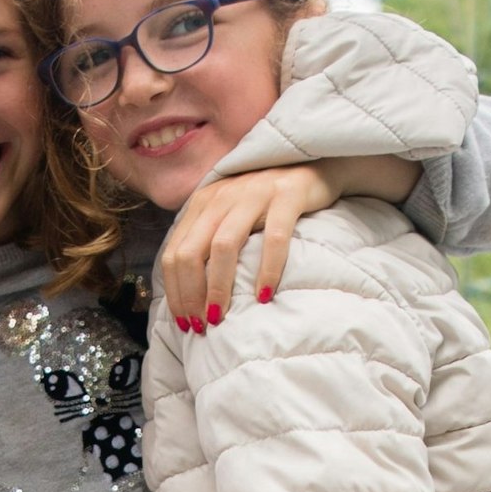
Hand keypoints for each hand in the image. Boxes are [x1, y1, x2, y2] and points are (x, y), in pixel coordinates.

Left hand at [161, 155, 418, 334]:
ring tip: (222, 317)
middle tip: (201, 326)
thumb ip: (208, 240)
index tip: (184, 321)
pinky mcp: (287, 195)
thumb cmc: (268, 201)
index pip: (174, 253)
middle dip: (191, 294)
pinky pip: (272, 238)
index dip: (175, 291)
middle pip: (191, 252)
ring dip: (219, 287)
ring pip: (224, 246)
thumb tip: (191, 292)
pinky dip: (265, 269)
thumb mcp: (230, 214)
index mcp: (202, 203)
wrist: (315, 165)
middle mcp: (221, 196)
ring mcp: (253, 193)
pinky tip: (263, 296)